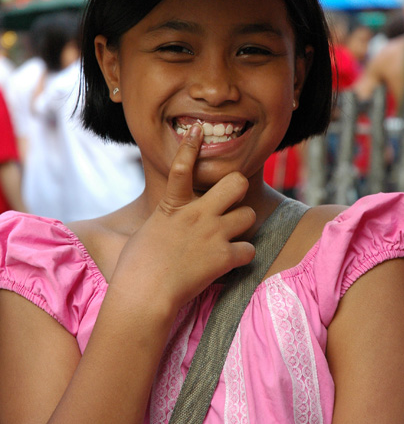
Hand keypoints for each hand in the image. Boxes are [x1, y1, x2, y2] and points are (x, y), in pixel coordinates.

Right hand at [112, 124, 255, 312]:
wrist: (144, 294)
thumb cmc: (134, 267)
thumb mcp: (142, 233)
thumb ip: (161, 222)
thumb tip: (149, 224)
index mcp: (173, 205)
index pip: (183, 166)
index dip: (191, 145)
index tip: (197, 129)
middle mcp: (198, 213)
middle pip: (236, 183)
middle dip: (238, 189)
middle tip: (231, 202)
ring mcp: (213, 233)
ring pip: (248, 215)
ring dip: (242, 225)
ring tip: (230, 236)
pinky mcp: (224, 257)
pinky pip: (250, 250)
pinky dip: (242, 256)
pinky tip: (230, 262)